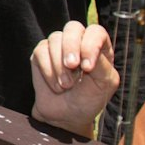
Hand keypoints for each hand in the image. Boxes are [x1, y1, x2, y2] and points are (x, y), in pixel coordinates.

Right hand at [30, 21, 118, 136]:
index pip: (96, 32)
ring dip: (59, 65)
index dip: (91, 44)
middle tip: (72, 66)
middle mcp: (79, 43)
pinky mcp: (41, 54)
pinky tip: (55, 85)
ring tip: (66, 85)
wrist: (65, 116)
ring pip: (54, 39)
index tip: (87, 67)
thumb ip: (101, 64)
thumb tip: (86, 53)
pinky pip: (40, 51)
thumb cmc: (89, 99)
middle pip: (73, 27)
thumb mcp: (104, 84)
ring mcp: (58, 47)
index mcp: (99, 48)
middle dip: (71, 47)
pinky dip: (48, 71)